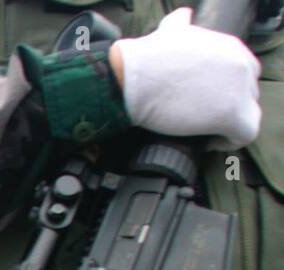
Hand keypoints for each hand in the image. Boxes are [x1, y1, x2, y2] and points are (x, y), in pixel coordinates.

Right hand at [111, 8, 260, 148]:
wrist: (134, 78)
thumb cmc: (146, 59)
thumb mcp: (170, 31)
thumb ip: (181, 24)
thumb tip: (182, 16)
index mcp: (232, 47)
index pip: (242, 72)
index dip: (224, 88)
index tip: (205, 100)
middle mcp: (242, 65)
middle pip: (247, 93)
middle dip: (227, 105)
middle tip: (203, 117)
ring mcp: (240, 90)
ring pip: (248, 114)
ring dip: (229, 124)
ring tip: (206, 132)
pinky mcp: (232, 115)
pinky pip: (244, 135)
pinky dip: (229, 141)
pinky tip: (209, 141)